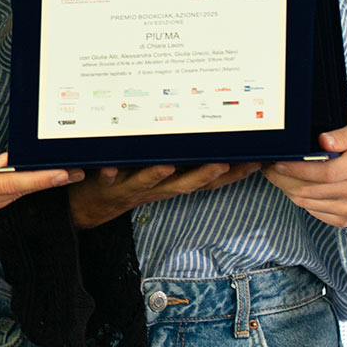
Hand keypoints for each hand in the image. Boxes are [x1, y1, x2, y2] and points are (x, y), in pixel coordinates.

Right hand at [0, 140, 82, 226]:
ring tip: (58, 174)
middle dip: (44, 181)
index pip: (7, 184)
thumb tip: (10, 162)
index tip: (62, 174)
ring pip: (9, 200)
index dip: (37, 179)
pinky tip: (30, 182)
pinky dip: (14, 192)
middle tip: (73, 170)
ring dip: (32, 187)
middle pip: (14, 193)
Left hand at [68, 161, 260, 228]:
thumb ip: (183, 160)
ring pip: (146, 182)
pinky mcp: (105, 184)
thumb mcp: (161, 174)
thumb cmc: (132, 183)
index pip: (208, 181)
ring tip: (166, 166)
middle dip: (204, 175)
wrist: (90, 208)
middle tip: (223, 164)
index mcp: (172, 183)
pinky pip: (105, 179)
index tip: (256, 163)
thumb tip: (211, 139)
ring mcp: (130, 186)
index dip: (233, 176)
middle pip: (184, 185)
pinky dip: (108, 173)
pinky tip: (108, 167)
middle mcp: (156, 188)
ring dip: (157, 176)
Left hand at [262, 122, 346, 227]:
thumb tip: (322, 142)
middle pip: (309, 190)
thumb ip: (344, 135)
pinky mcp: (345, 220)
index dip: (296, 169)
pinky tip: (293, 186)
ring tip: (276, 175)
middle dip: (282, 179)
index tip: (276, 162)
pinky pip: (313, 212)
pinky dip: (300, 199)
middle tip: (267, 167)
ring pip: (307, 203)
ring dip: (287, 189)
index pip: (322, 173)